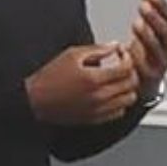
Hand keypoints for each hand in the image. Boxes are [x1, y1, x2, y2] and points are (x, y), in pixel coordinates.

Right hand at [25, 45, 139, 126]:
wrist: (35, 100)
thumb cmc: (49, 77)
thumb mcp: (72, 55)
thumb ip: (97, 49)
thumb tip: (115, 46)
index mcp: (94, 78)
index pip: (126, 68)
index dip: (127, 57)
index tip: (121, 54)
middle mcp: (98, 96)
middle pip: (131, 84)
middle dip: (129, 71)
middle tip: (121, 66)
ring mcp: (97, 110)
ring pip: (129, 99)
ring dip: (126, 88)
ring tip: (117, 81)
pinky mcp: (94, 119)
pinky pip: (119, 112)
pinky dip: (119, 102)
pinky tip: (110, 95)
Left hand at [127, 0, 166, 99]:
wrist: (147, 81)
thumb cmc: (149, 51)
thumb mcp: (152, 26)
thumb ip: (152, 6)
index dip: (162, 6)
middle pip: (166, 31)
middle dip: (155, 17)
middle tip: (143, 5)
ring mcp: (162, 62)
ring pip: (157, 48)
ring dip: (147, 35)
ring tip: (136, 23)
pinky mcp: (150, 76)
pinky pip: (144, 66)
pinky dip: (135, 57)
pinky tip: (124, 47)